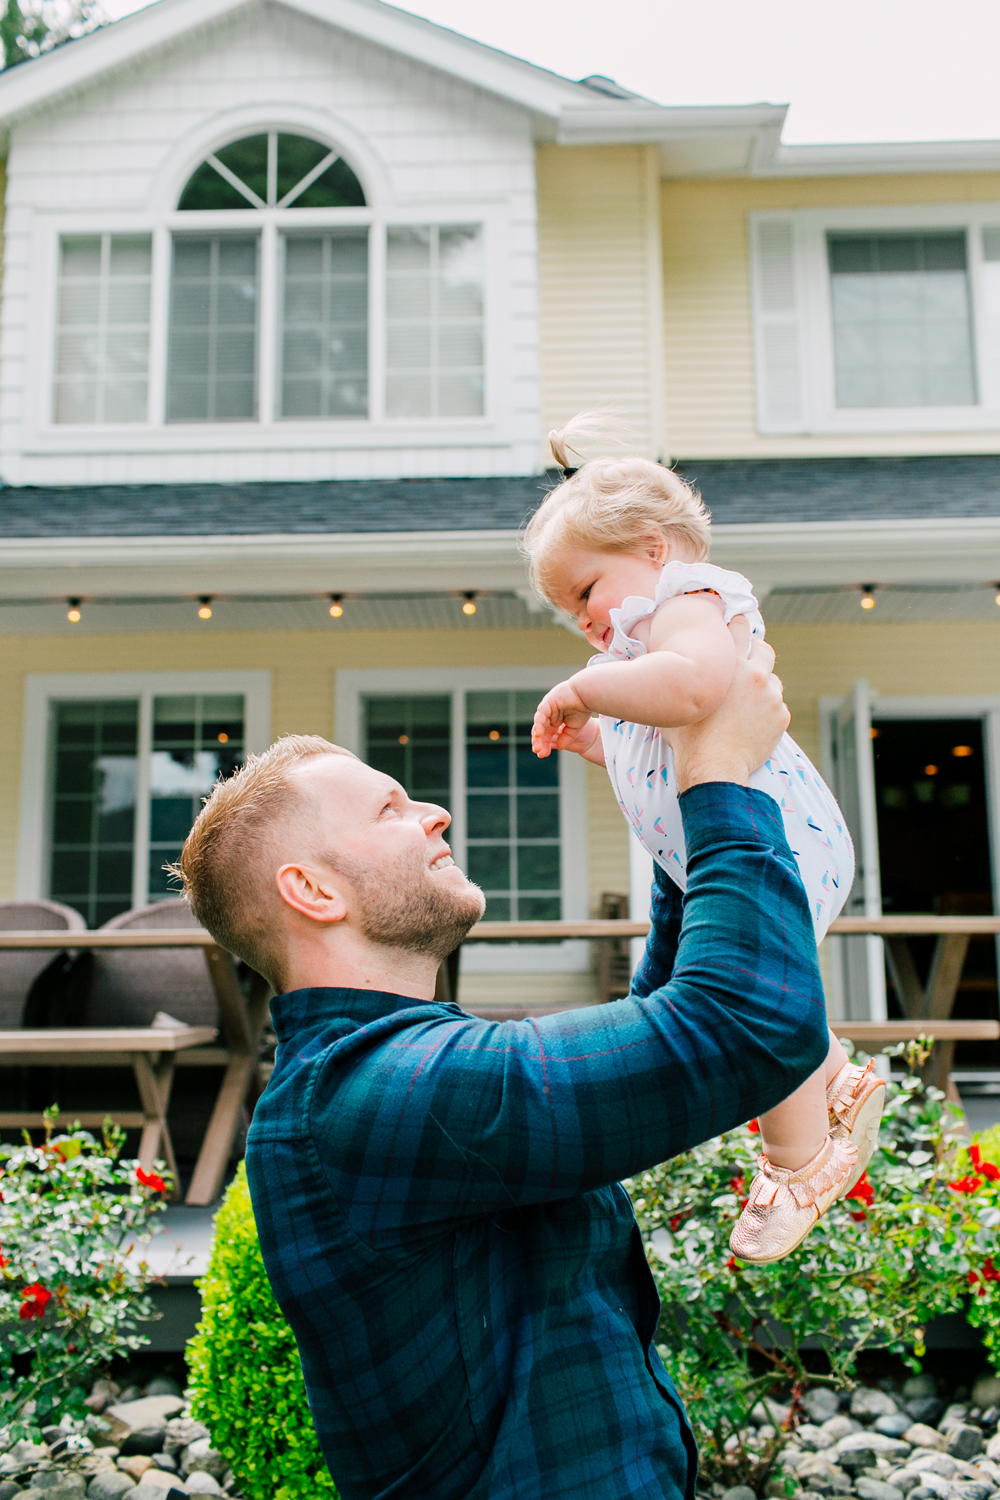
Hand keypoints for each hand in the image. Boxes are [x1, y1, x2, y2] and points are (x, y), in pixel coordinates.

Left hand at [532, 679, 600, 758]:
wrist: (589, 696)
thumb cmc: (583, 709)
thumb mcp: (574, 729)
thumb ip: (566, 738)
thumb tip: (559, 748)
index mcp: (555, 721)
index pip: (547, 735)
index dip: (545, 745)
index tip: (543, 755)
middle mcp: (549, 715)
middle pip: (541, 731)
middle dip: (540, 742)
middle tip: (539, 752)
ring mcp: (547, 708)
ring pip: (539, 724)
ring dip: (537, 735)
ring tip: (537, 746)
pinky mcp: (548, 702)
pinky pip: (541, 714)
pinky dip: (539, 723)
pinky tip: (538, 733)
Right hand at [662, 620, 788, 792]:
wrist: (714, 768)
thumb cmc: (688, 737)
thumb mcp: (677, 700)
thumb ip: (680, 676)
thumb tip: (665, 661)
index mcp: (729, 665)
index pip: (738, 628)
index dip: (737, 624)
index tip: (736, 624)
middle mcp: (755, 675)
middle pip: (765, 649)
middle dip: (756, 652)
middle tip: (747, 662)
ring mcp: (771, 696)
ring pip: (772, 681)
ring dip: (761, 686)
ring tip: (745, 703)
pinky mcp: (781, 717)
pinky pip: (776, 707)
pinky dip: (766, 712)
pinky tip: (750, 725)